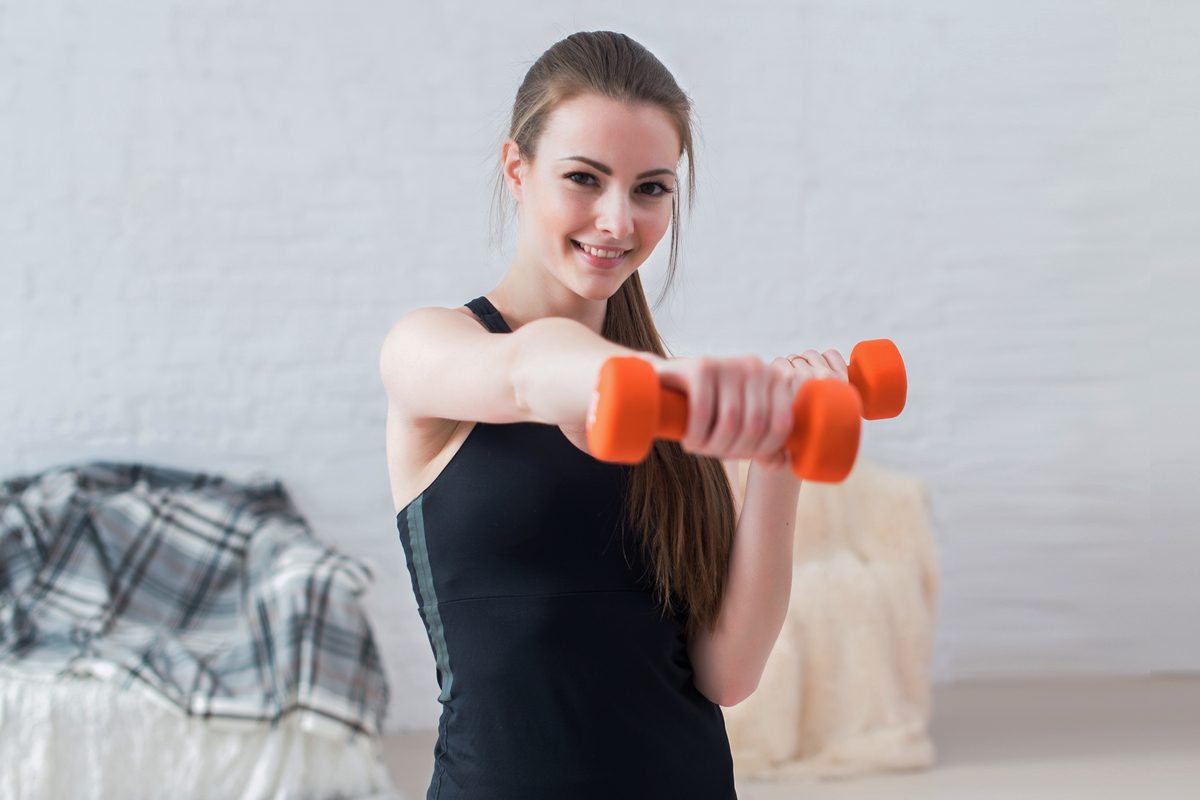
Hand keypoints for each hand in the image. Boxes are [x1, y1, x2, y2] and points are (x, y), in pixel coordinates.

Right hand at [653, 349, 847, 469]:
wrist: (668, 383)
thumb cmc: (711, 409)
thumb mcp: (741, 426)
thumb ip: (764, 445)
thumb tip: (780, 463)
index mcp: (775, 379)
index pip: (781, 426)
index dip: (761, 450)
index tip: (740, 455)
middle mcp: (755, 366)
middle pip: (754, 427)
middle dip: (732, 451)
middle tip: (712, 452)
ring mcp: (728, 364)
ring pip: (729, 422)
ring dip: (712, 446)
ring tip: (699, 447)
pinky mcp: (700, 367)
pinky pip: (704, 411)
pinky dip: (696, 435)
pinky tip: (690, 440)